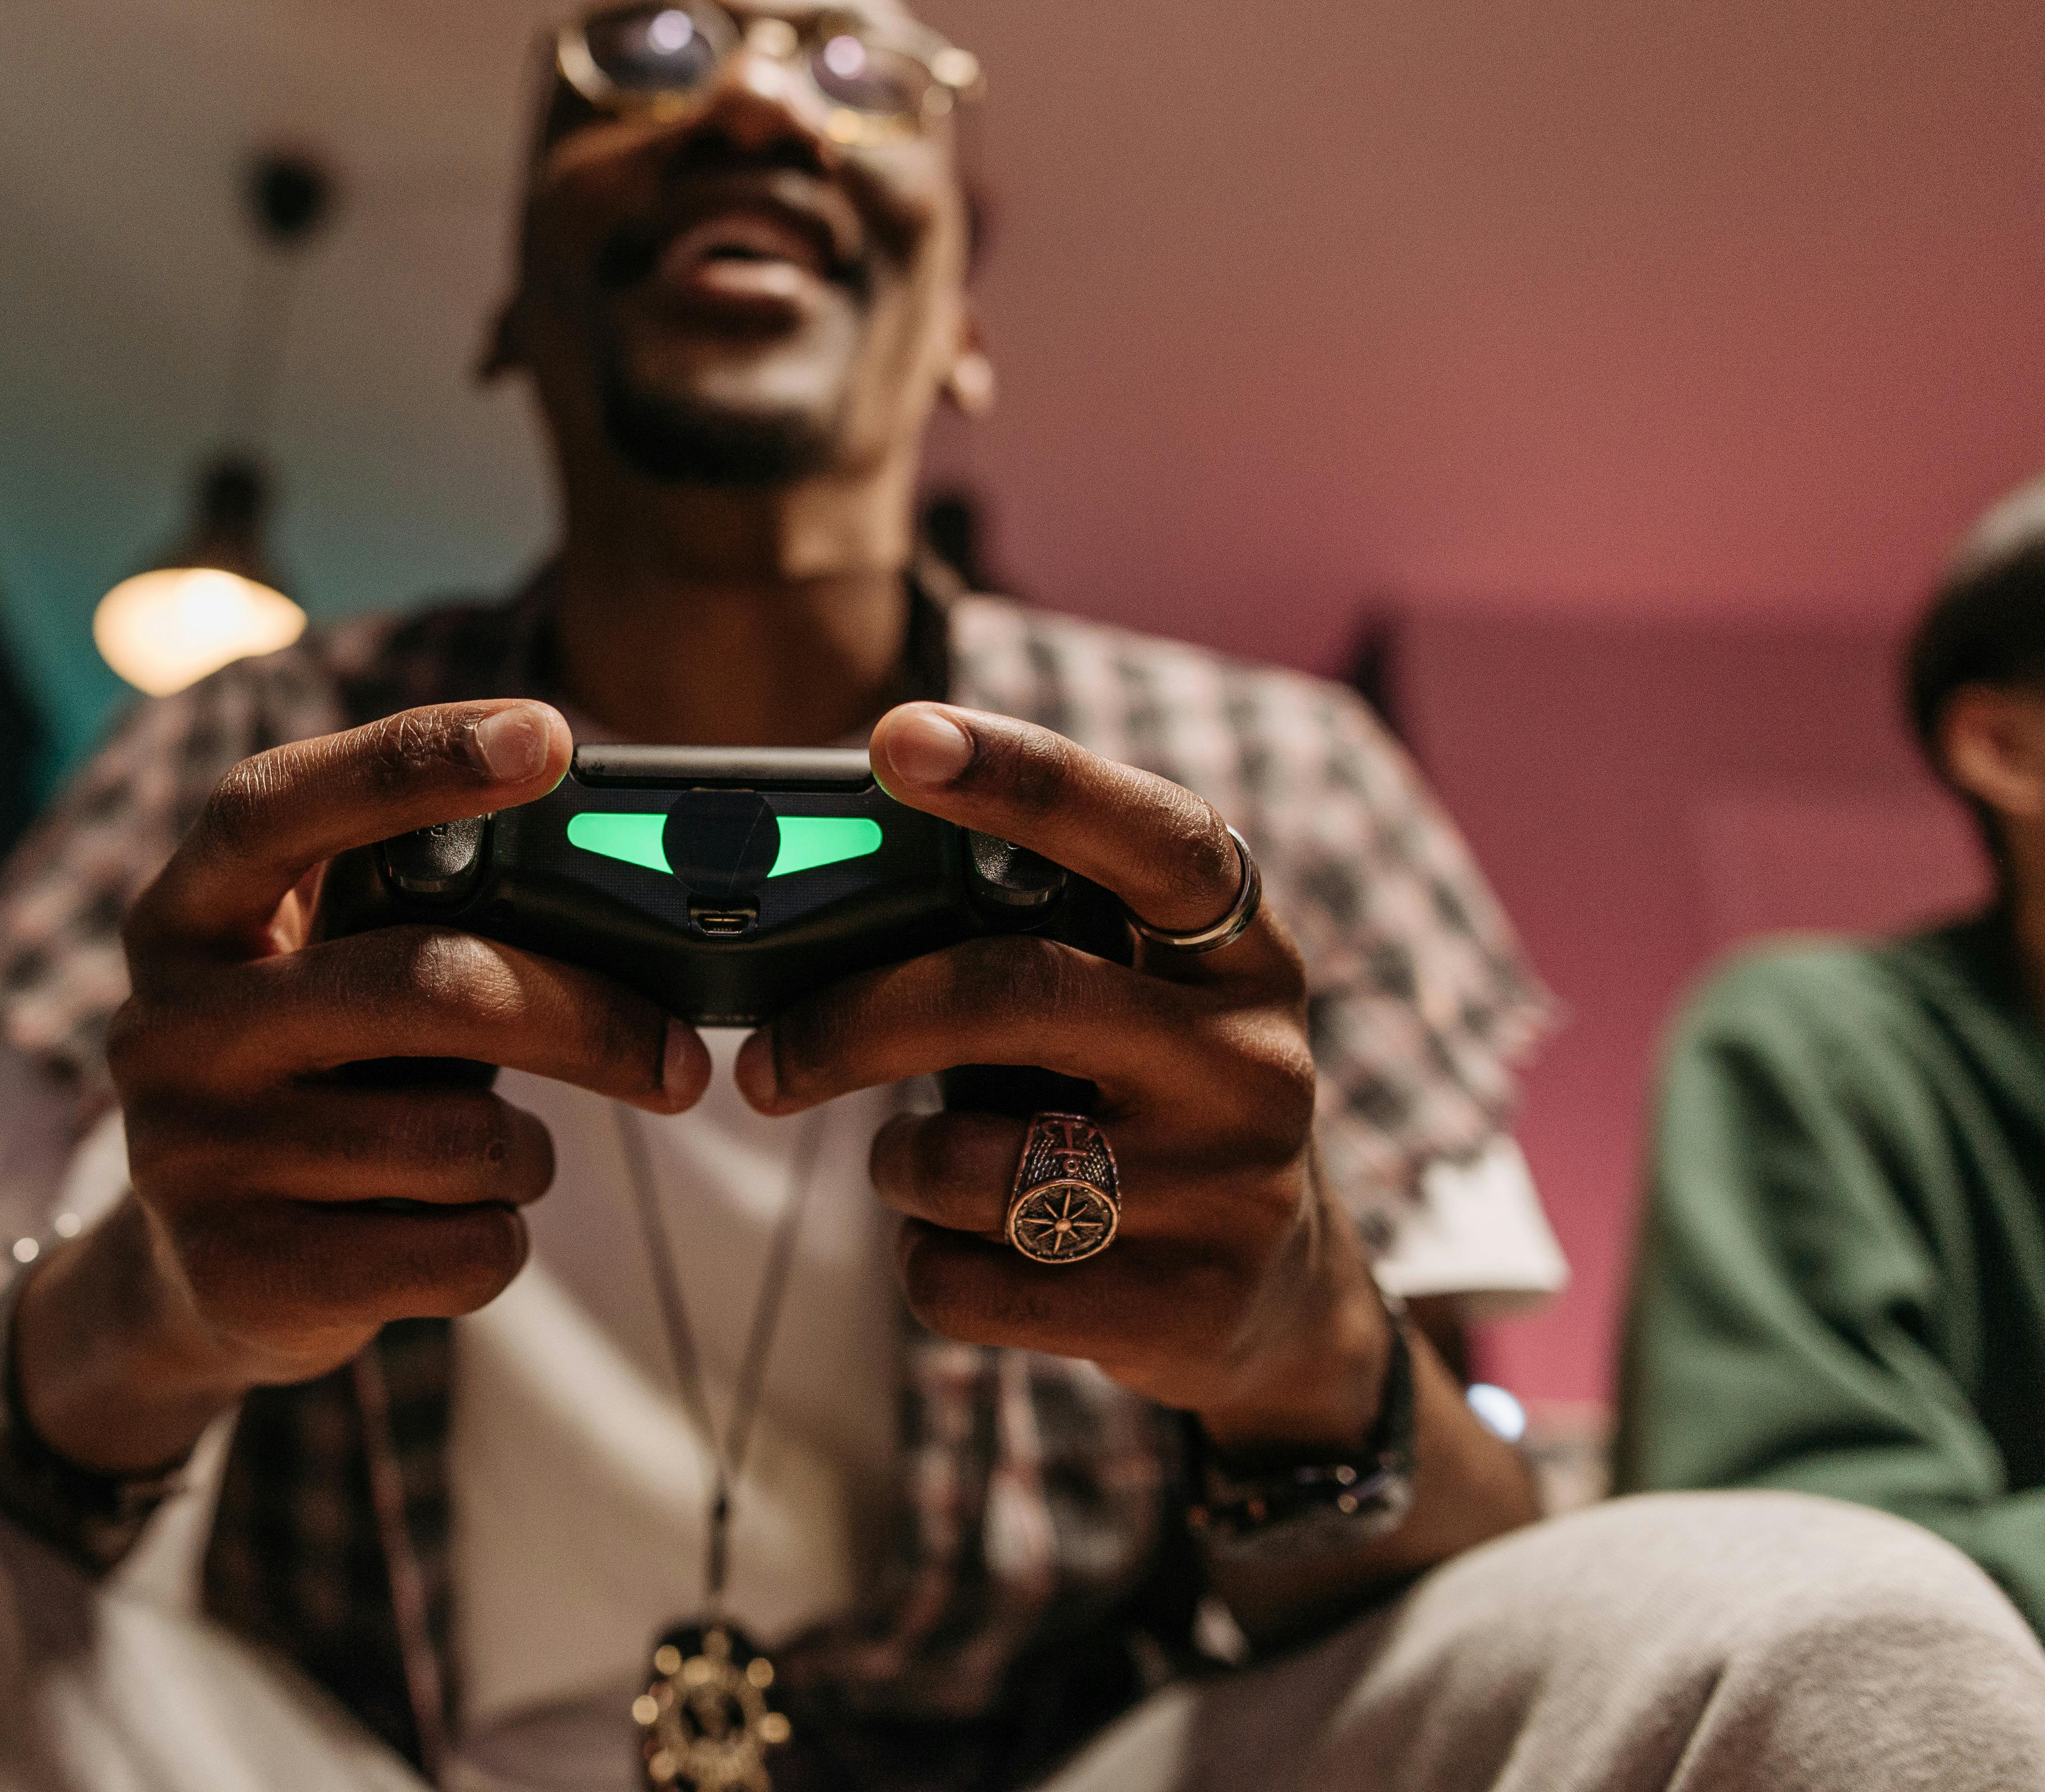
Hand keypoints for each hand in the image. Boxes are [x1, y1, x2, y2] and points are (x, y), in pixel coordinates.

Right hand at [35, 700, 709, 1468]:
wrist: (199, 1274)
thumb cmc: (322, 1079)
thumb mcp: (336, 977)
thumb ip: (423, 919)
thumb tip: (629, 890)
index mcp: (189, 913)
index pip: (282, 804)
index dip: (413, 760)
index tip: (550, 735)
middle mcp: (168, 1025)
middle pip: (426, 983)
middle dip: (581, 1016)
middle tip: (674, 1057)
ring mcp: (189, 1156)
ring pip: (461, 1138)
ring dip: (524, 1152)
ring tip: (491, 1153)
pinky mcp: (241, 1275)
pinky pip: (457, 1252)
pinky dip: (496, 1240)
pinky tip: (447, 1228)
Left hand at [740, 701, 1389, 1454]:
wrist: (1276, 1296)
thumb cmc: (1141, 1103)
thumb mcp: (1127, 1001)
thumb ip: (1027, 939)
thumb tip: (825, 884)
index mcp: (1242, 948)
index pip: (1144, 832)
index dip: (1023, 776)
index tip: (899, 737)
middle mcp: (1254, 1057)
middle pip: (1012, 995)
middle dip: (858, 1023)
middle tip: (768, 1062)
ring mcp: (1230, 1189)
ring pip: (971, 1161)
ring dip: (899, 1165)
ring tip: (920, 1165)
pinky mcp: (1183, 1307)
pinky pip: (971, 1280)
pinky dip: (925, 1262)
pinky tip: (963, 1247)